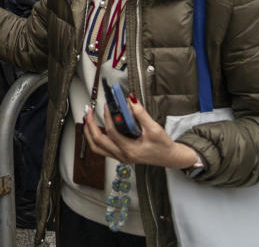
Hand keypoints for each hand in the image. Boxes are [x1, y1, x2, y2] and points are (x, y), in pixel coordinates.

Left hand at [83, 97, 200, 169]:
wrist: (170, 158)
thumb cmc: (164, 146)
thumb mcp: (154, 128)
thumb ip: (141, 114)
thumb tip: (130, 99)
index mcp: (130, 150)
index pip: (112, 132)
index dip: (107, 117)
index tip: (107, 105)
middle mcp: (122, 156)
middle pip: (98, 142)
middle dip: (89, 125)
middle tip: (87, 112)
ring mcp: (120, 157)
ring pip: (97, 147)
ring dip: (89, 133)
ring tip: (87, 120)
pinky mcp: (120, 155)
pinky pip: (102, 148)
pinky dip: (95, 138)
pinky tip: (95, 128)